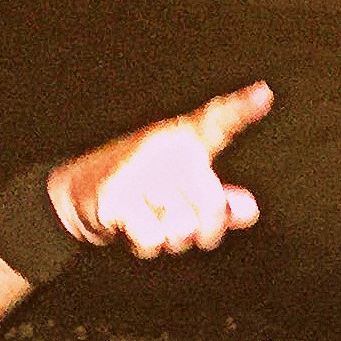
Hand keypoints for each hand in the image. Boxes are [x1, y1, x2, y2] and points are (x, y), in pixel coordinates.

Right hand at [50, 82, 271, 258]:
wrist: (76, 194)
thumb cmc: (141, 191)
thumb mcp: (184, 194)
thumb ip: (222, 203)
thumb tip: (250, 210)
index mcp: (183, 139)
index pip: (216, 122)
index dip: (242, 109)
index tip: (264, 94)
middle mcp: (163, 147)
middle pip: (211, 204)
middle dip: (208, 230)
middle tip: (190, 229)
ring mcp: (137, 170)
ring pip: (183, 226)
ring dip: (173, 240)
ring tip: (155, 223)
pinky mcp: (116, 195)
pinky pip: (152, 237)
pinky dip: (147, 246)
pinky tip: (133, 229)